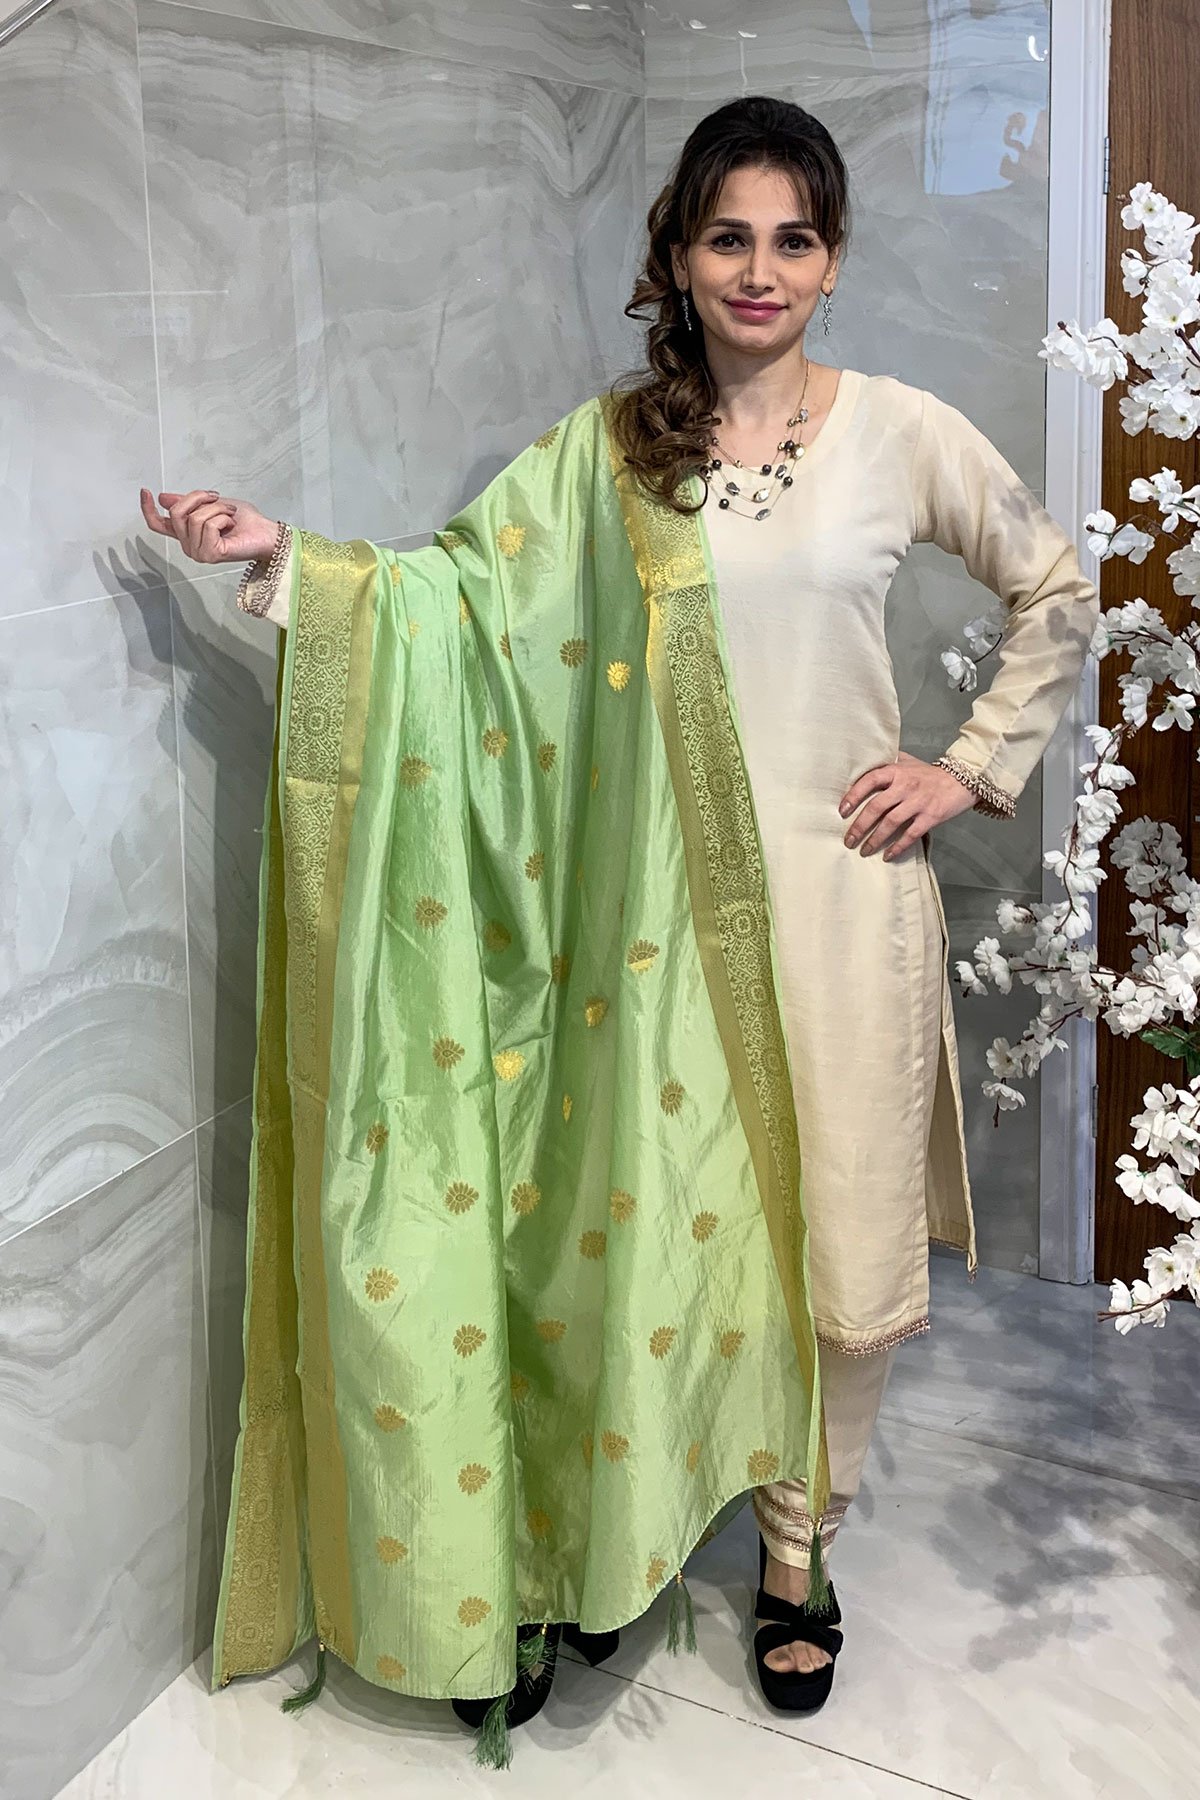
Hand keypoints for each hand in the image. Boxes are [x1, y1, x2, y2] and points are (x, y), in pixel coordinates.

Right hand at [139, 487, 279, 563]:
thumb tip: (163, 498)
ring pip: (194, 518)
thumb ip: (188, 503)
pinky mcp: (210, 555)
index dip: (147, 509)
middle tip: (218, 498)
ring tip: (230, 514)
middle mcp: (189, 546)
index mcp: (187, 534)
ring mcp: (198, 553)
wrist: (266, 532)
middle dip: (198, 497)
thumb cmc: (245, 521)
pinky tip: (232, 525)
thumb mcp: (212, 504)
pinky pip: (208, 525)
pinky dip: (223, 518)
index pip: (158, 525)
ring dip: (216, 508)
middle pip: (176, 513)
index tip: (146, 491)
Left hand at [838, 750, 976, 860]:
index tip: (843, 810)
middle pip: (877, 807)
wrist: (963, 779)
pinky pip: (911, 834)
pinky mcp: (931, 816)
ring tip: (864, 850)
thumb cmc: (930, 773)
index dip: (854, 795)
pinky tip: (888, 855)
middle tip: (849, 840)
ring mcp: (919, 802)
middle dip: (860, 826)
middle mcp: (906, 786)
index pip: (870, 780)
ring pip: (891, 823)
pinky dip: (898, 846)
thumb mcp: (908, 761)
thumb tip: (864, 763)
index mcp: (897, 771)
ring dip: (875, 839)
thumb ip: (888, 763)